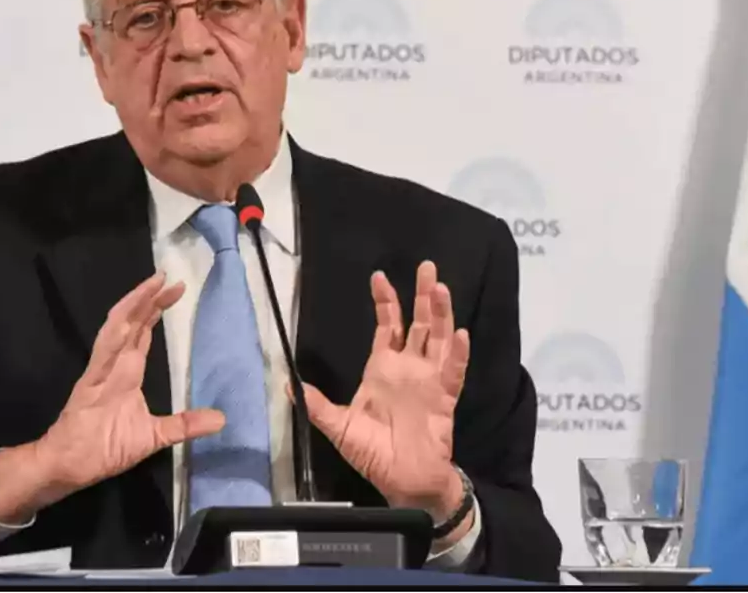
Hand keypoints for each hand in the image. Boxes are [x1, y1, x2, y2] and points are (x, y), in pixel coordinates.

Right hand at [0, 271, 224, 521]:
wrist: (72, 467)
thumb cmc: (107, 448)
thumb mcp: (155, 436)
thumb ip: (185, 424)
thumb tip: (221, 419)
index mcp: (128, 372)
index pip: (144, 332)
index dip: (156, 310)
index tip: (176, 289)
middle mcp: (115, 364)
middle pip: (132, 323)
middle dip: (148, 299)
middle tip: (167, 277)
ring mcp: (100, 371)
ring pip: (116, 330)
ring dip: (132, 307)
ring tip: (148, 286)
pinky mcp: (89, 384)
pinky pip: (101, 357)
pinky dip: (112, 338)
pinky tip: (124, 323)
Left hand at [301, 261, 471, 529]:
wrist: (402, 481)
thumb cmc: (372, 453)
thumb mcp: (338, 426)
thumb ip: (316, 404)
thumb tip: (288, 385)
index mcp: (383, 369)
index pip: (388, 326)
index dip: (386, 301)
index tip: (379, 276)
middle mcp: (408, 368)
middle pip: (419, 323)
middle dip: (421, 294)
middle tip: (426, 266)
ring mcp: (428, 380)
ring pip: (438, 338)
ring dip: (441, 313)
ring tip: (440, 288)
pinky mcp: (444, 397)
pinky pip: (453, 371)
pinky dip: (458, 353)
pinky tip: (459, 333)